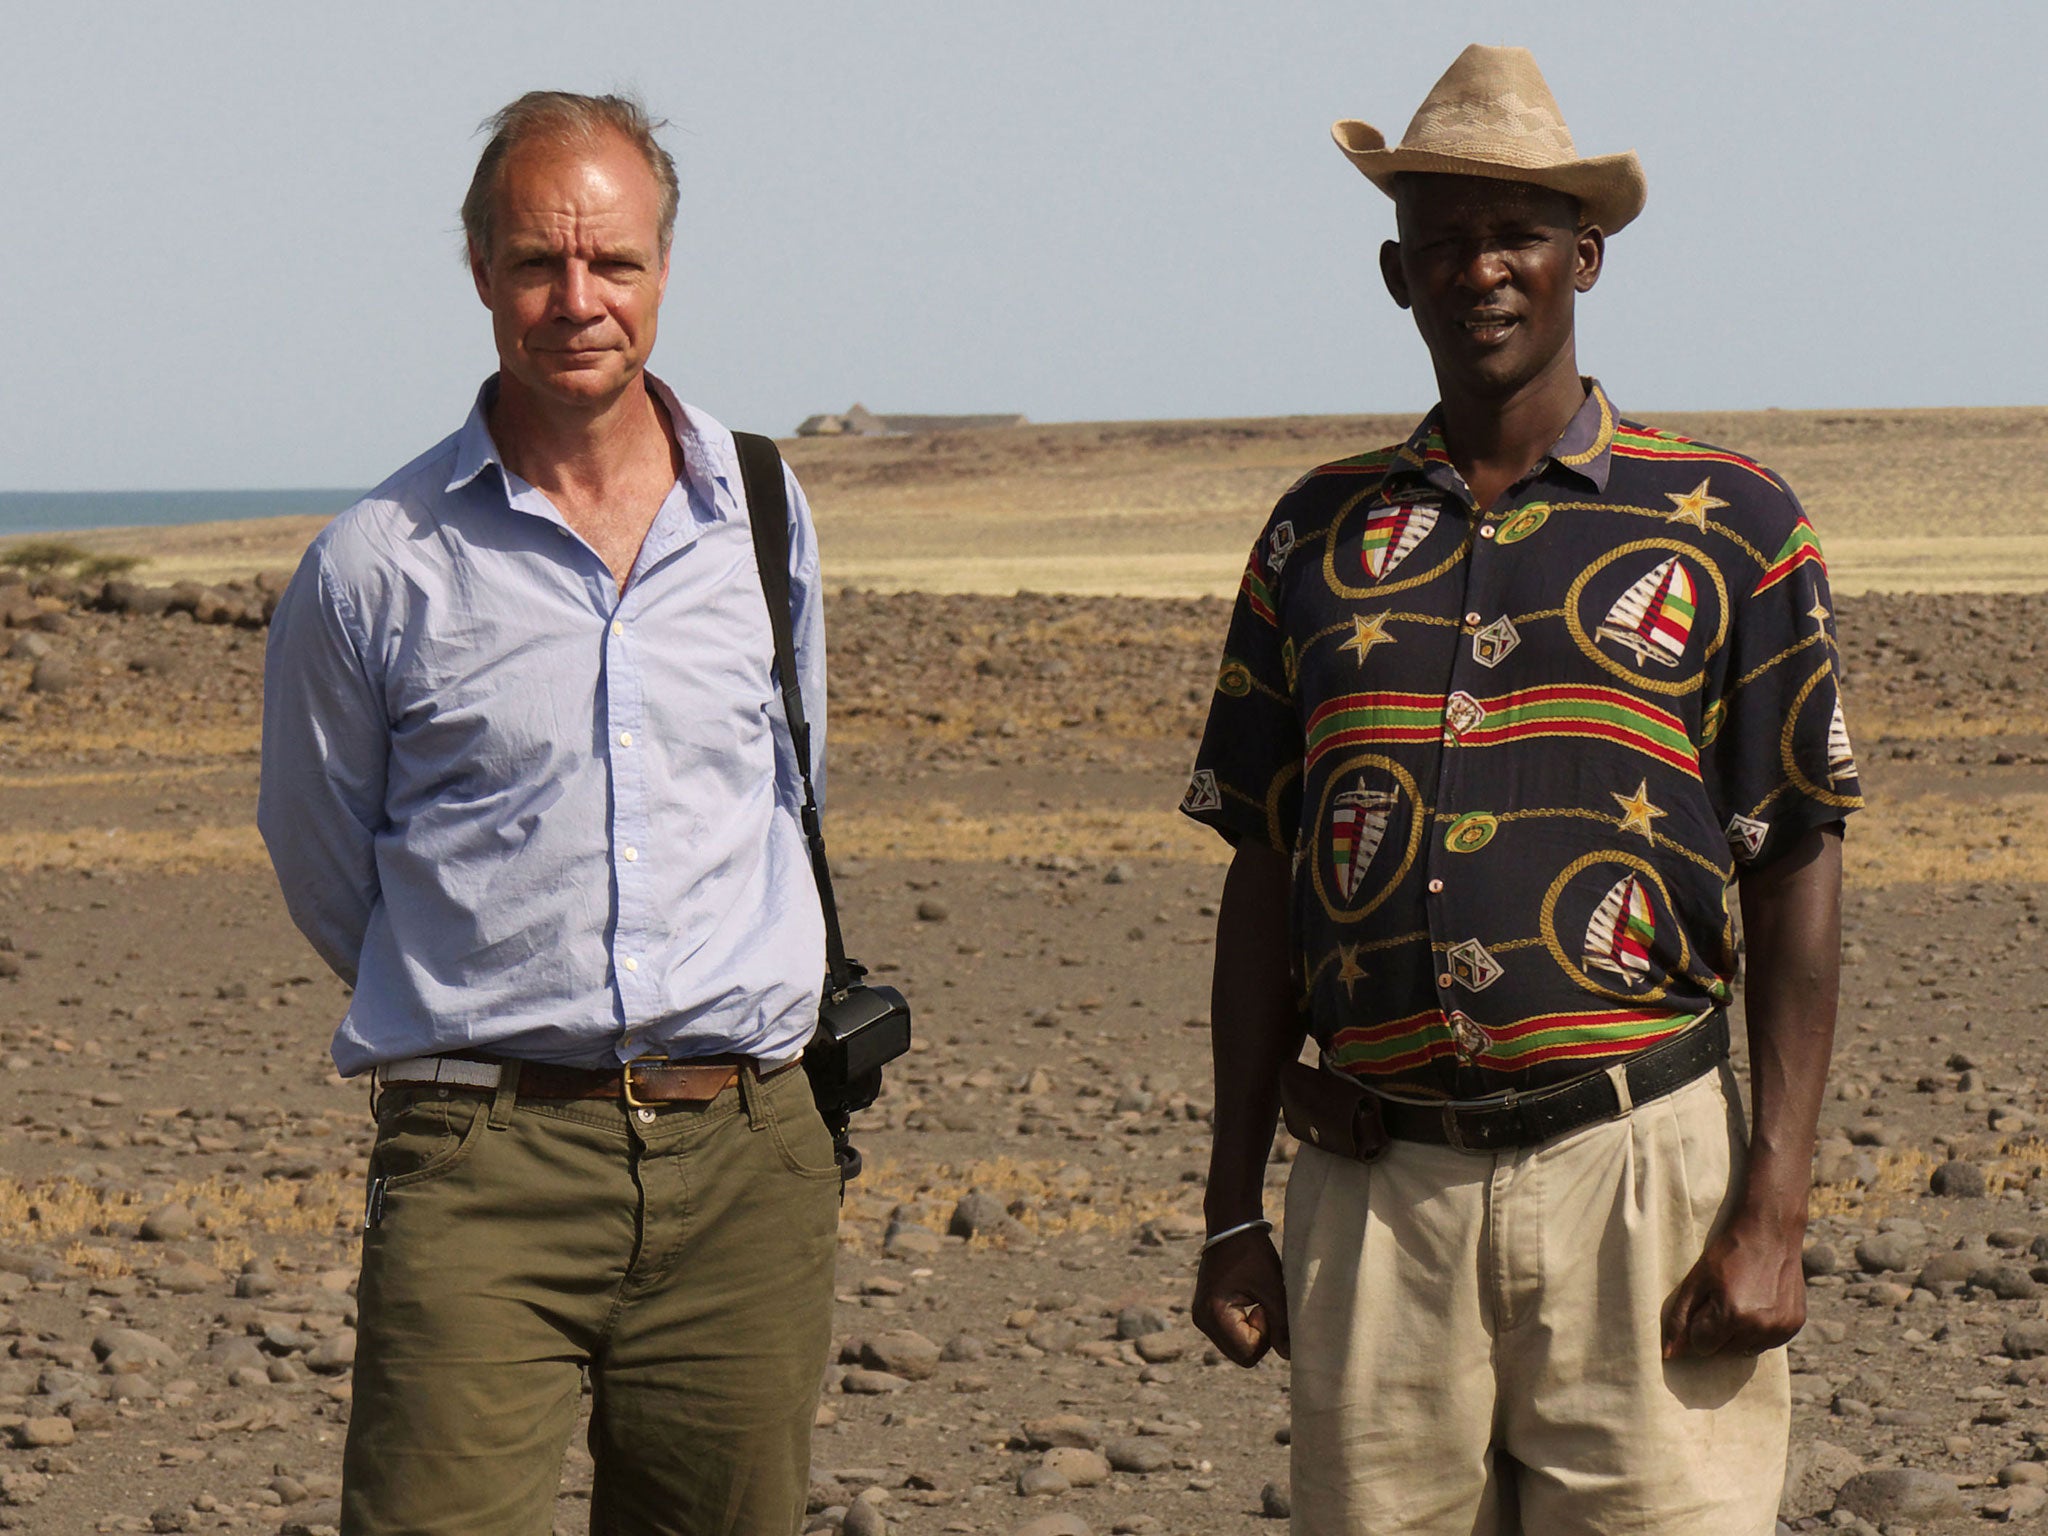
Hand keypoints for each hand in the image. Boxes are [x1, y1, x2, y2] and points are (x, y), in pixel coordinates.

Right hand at [1193, 1228, 1288, 1366]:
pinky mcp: (1207, 1313)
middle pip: (1241, 1354)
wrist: (1231, 1226)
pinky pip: (1232, 1334)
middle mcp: (1202, 1320)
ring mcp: (1202, 1317)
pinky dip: (1245, 1324)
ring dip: (1253, 1329)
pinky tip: (1248, 1299)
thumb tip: (1289, 1355)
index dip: (1265, 1337)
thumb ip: (1281, 1324)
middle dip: (1259, 1336)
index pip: (1248, 1355)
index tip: (1265, 1306)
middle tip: (1262, 1303)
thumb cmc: (1253, 1252)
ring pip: (1238, 1346)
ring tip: (1255, 1298)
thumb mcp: (1272, 1288)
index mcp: (1213, 1315)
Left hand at [1661, 1212, 1805, 1358]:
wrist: (1769, 1233)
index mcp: (1731, 1315)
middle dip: (1716, 1333)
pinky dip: (1758, 1331)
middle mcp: (1758, 1327)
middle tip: (1722, 1300)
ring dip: (1737, 1335)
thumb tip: (1669, 1355)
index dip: (1697, 1326)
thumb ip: (1680, 1319)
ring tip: (1740, 1302)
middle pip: (1723, 1352)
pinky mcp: (1794, 1325)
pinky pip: (1767, 1343)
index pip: (1701, 1346)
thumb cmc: (1727, 1254)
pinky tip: (1758, 1305)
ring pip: (1745, 1350)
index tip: (1703, 1305)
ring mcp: (1780, 1328)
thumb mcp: (1696, 1281)